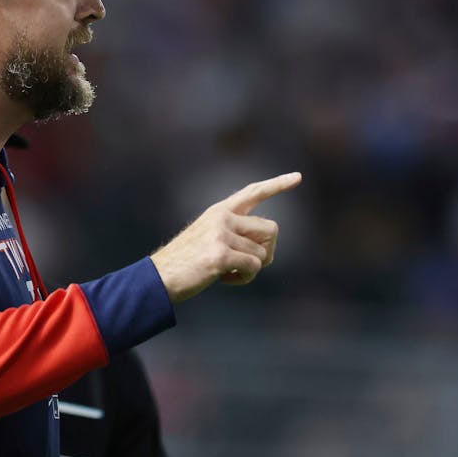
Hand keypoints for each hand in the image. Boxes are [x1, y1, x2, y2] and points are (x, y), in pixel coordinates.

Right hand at [150, 172, 300, 302]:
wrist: (159, 277)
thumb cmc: (187, 261)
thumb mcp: (209, 237)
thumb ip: (236, 234)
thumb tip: (267, 247)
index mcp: (220, 211)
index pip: (253, 192)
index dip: (278, 184)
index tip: (298, 177)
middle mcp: (222, 217)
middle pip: (271, 229)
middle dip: (267, 251)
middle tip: (249, 264)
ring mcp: (221, 234)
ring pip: (262, 253)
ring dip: (252, 269)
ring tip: (230, 273)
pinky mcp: (221, 254)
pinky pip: (253, 267)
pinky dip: (245, 278)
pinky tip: (226, 279)